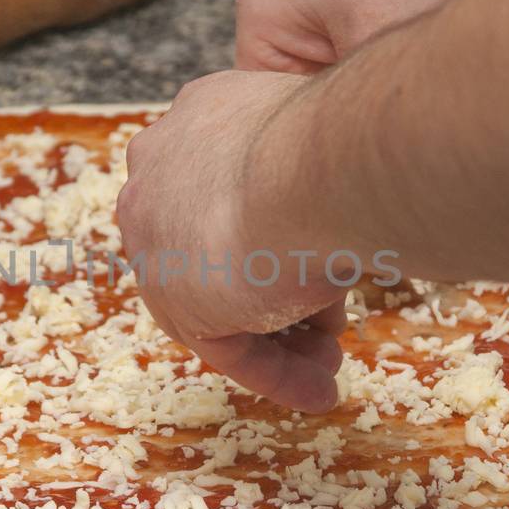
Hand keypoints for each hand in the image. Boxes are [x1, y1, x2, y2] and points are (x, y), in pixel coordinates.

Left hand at [116, 70, 347, 412]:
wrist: (322, 168)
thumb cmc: (346, 142)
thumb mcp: (327, 148)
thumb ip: (314, 178)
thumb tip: (352, 208)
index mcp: (199, 117)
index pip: (228, 187)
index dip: (279, 230)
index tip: (318, 259)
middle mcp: (162, 168)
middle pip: (219, 246)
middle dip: (278, 289)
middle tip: (328, 322)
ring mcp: (156, 235)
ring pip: (222, 297)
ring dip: (281, 337)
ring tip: (329, 364)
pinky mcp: (173, 297)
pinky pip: (225, 343)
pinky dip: (272, 371)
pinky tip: (316, 392)